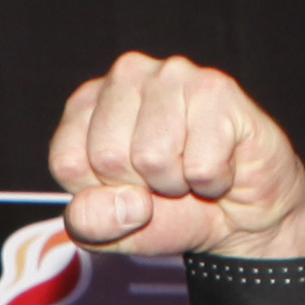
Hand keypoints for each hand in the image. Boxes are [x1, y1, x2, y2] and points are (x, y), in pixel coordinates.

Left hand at [48, 53, 304, 260]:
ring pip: (152, 157)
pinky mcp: (217, 89)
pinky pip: (199, 163)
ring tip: (189, 171)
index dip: (100, 194)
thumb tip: (127, 201)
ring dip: (176, 184)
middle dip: (140, 188)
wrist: (238, 217)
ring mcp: (172, 75)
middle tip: (164, 180)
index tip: (126, 188)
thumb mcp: (112, 230)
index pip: (66, 162)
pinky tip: (218, 164)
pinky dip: (211, 181)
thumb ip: (89, 222)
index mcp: (85, 104)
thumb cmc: (169, 212)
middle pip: (107, 158)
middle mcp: (125, 76)